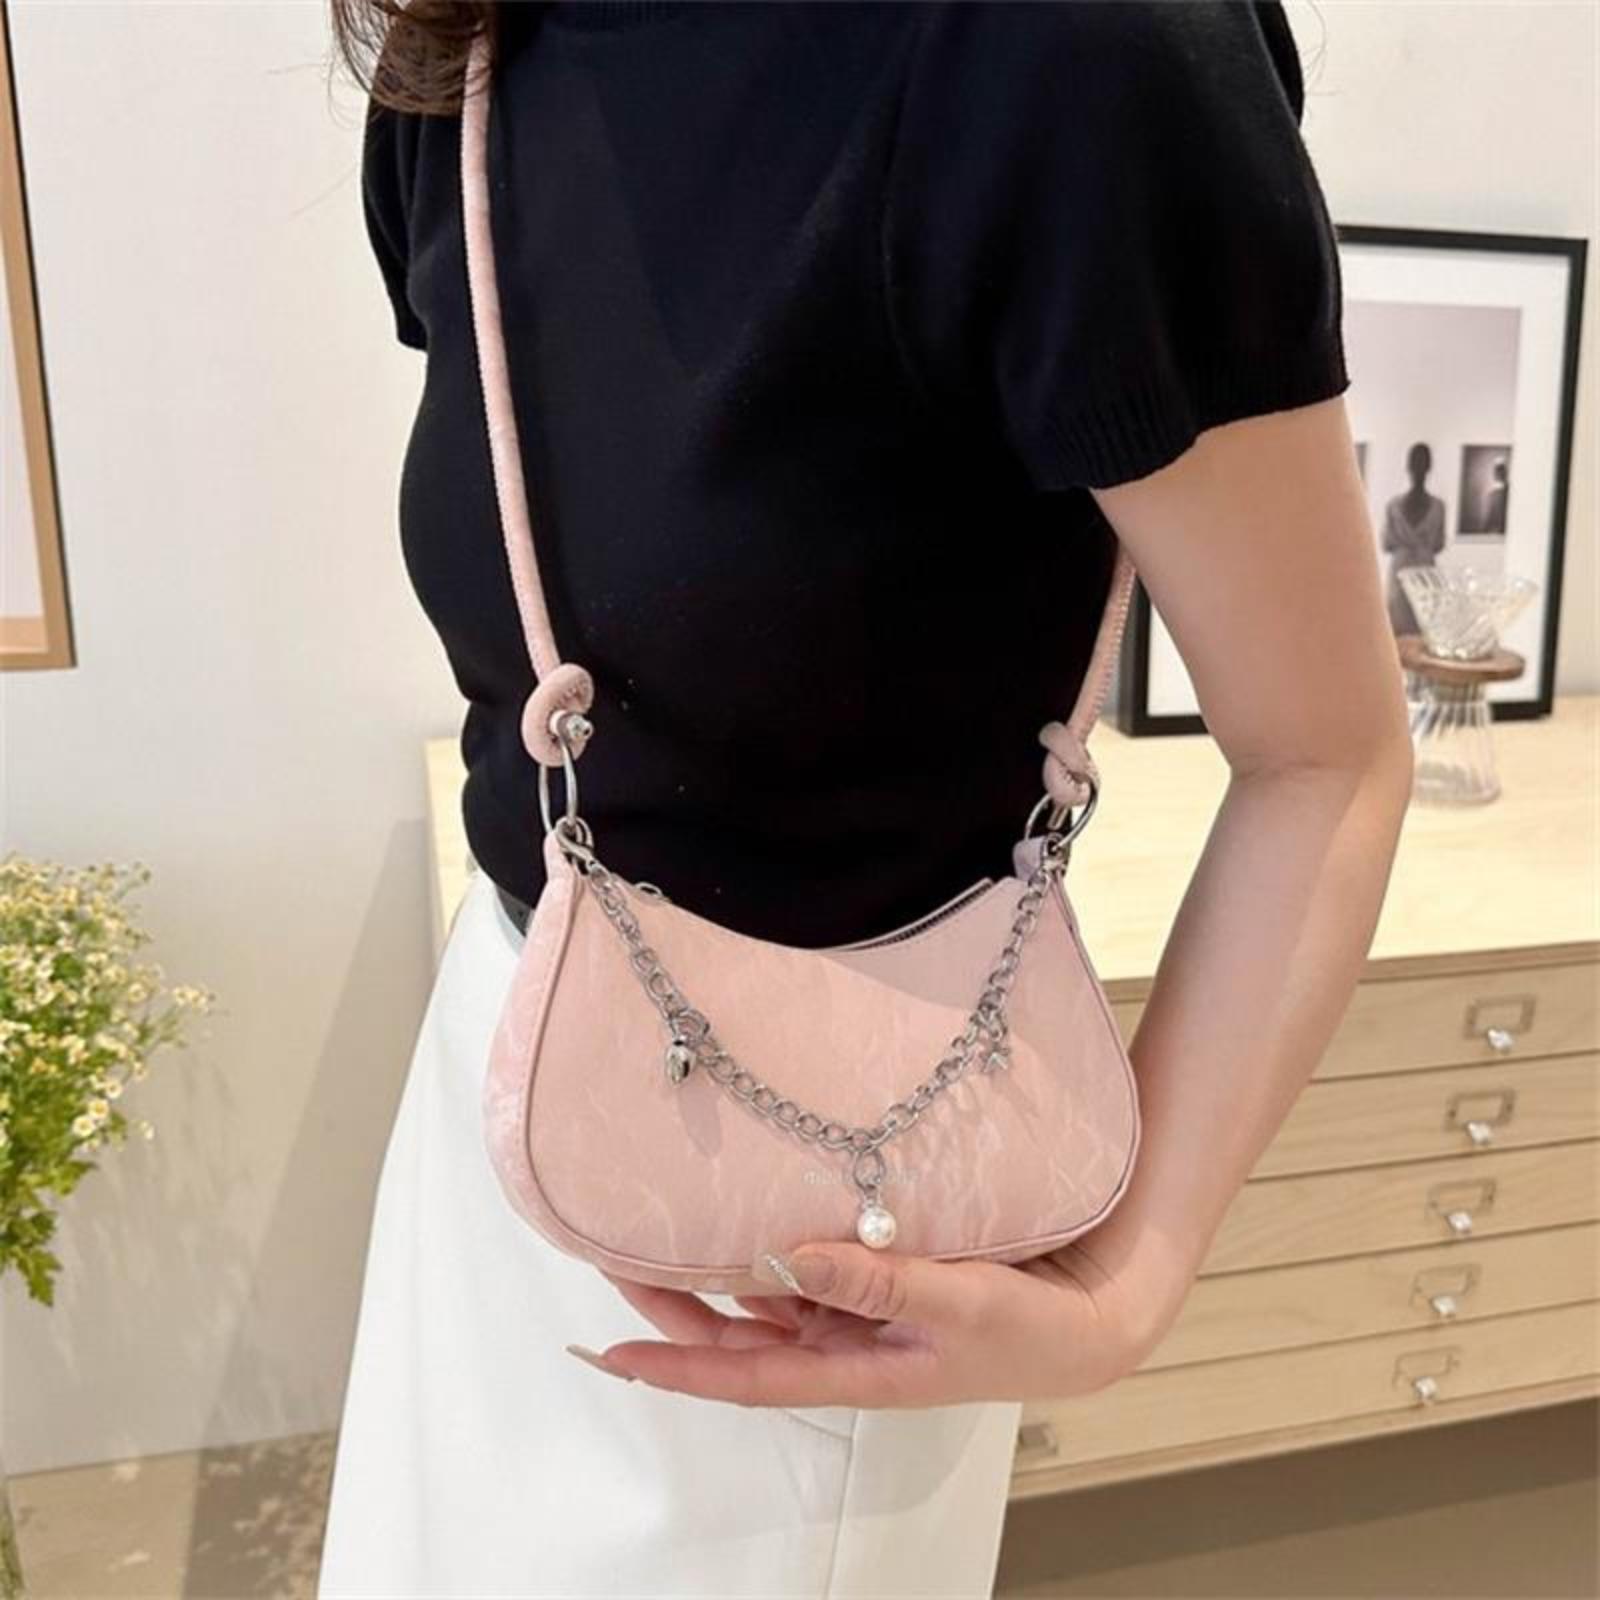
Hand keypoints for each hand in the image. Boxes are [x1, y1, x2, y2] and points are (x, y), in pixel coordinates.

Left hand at [583, 1217, 1197, 1408]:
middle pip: (739, 1337)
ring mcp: (863, 1314)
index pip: (745, 1374)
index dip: (676, 1367)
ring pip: (766, 1303)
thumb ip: (870, 1278)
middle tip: (614, 1263)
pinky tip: (745, 1220)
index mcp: (857, 1369)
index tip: (610, 1353)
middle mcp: (847, 1344)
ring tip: (657, 1238)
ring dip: (713, 1278)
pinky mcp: (883, 1280)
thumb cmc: (1033, 1328)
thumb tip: (781, 1255)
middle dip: (674, 1311)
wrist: (1093, 1316)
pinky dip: (770, 1251)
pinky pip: (809, 1270)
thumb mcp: (955, 1303)